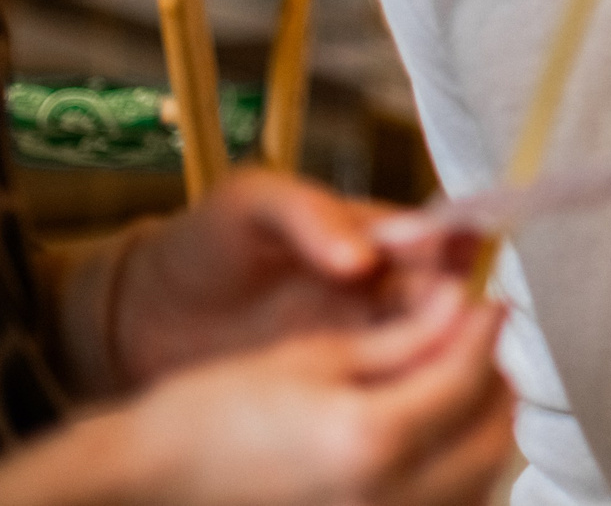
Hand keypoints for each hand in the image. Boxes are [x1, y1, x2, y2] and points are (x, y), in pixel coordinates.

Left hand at [112, 171, 473, 388]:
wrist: (142, 316)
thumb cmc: (202, 244)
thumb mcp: (250, 204)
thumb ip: (309, 214)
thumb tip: (365, 256)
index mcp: (372, 235)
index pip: (439, 236)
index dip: (461, 246)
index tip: (467, 259)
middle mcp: (381, 289)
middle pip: (448, 297)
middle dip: (462, 307)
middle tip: (460, 321)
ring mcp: (363, 341)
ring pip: (428, 348)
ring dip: (444, 356)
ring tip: (440, 367)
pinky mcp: (337, 389)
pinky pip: (388, 392)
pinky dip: (410, 397)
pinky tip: (412, 407)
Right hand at [115, 284, 512, 505]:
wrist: (151, 482)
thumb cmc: (215, 412)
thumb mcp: (314, 357)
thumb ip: (405, 340)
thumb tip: (466, 309)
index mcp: (371, 439)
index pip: (467, 377)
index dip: (486, 331)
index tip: (488, 303)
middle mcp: (388, 500)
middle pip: (490, 439)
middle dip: (493, 383)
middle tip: (475, 343)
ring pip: (478, 484)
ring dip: (480, 432)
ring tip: (454, 388)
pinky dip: (456, 478)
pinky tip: (432, 443)